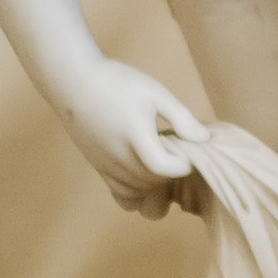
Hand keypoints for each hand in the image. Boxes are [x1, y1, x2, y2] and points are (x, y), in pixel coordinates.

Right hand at [63, 59, 209, 213]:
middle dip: (173, 171)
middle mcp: (118, 157)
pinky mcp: (99, 168)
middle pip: (155, 182)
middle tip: (179, 151)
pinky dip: (139, 193)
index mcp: (135, 137)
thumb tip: (205, 140)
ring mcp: (106, 166)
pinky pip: (122, 195)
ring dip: (158, 182)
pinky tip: (146, 173)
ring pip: (140, 191)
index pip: (165, 168)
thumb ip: (182, 118)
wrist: (72, 81)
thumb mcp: (155, 93)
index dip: (183, 164)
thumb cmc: (116, 82)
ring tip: (162, 157)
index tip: (188, 150)